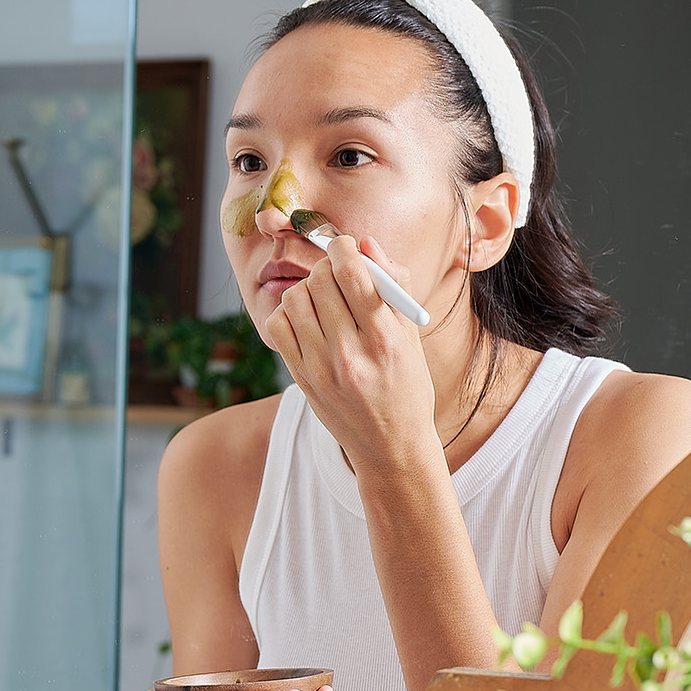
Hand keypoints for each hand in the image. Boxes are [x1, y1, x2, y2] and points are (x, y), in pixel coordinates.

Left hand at [261, 234, 437, 474]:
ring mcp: (320, 369)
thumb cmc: (407, 387)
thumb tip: (366, 243)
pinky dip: (288, 314)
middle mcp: (350, 354)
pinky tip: (307, 322)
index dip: (345, 249)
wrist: (390, 447)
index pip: (353, 274)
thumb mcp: (412, 338)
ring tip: (324, 300)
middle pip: (320, 281)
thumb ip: (392, 287)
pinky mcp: (301, 378)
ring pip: (295, 299)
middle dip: (328, 268)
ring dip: (307, 289)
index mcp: (386, 340)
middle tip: (338, 276)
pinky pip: (278, 326)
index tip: (347, 247)